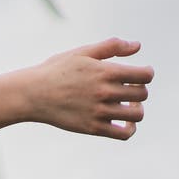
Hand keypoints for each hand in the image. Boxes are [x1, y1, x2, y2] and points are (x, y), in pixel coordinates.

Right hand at [25, 37, 153, 139]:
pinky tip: (125, 122)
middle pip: (142, 94)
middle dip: (140, 90)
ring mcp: (100, 111)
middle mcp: (105, 92)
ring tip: (128, 104)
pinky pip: (124, 133)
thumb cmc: (56, 70)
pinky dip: (130, 128)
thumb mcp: (82, 53)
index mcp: (104, 71)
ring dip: (137, 109)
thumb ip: (111, 47)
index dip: (147, 74)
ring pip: (137, 114)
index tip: (141, 75)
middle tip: (130, 89)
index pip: (144, 75)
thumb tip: (137, 46)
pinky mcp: (93, 128)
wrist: (32, 94)